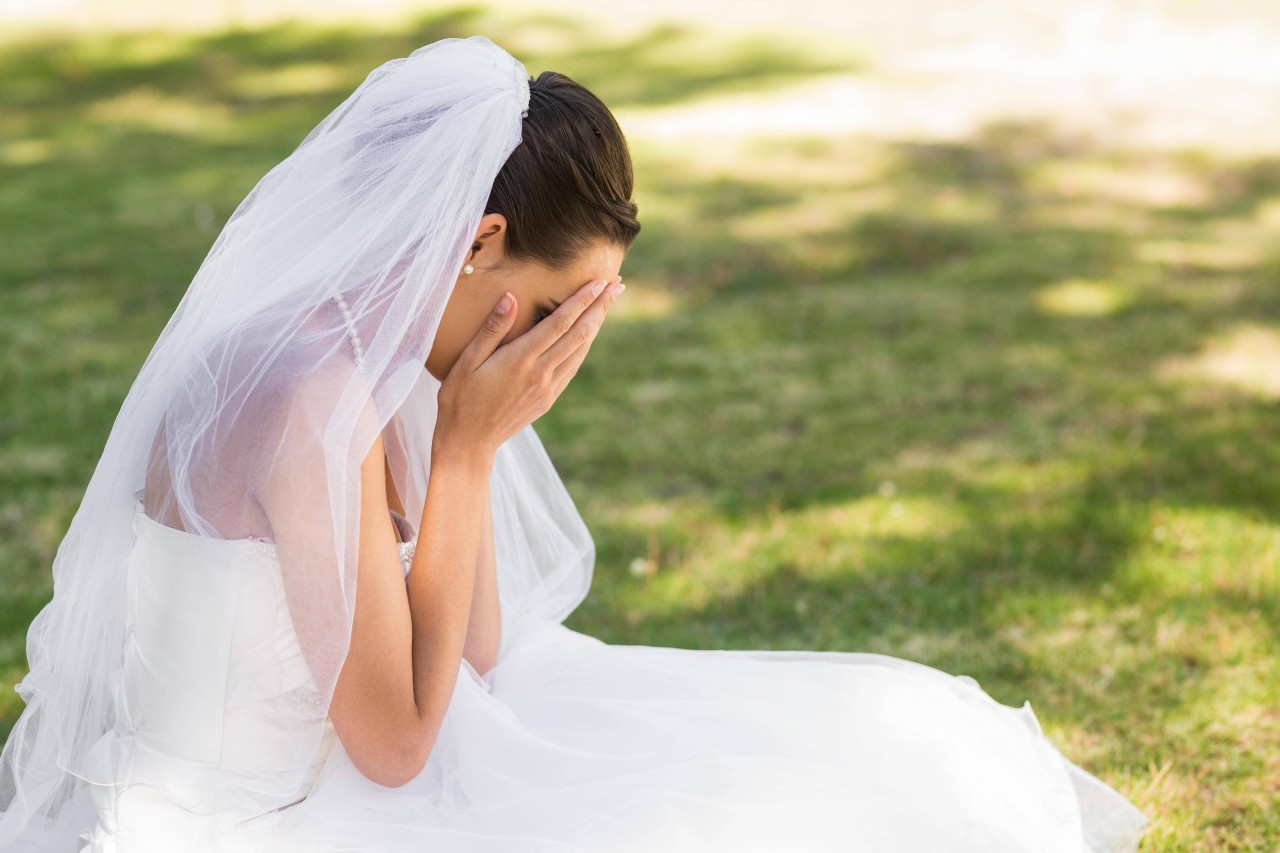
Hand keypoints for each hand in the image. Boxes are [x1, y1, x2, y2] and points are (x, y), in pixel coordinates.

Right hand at [434, 275, 624, 460]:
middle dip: (600, 307)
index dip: (582, 300)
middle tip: (617, 285)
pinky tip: (589, 335)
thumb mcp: (467, 361)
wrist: (468, 442)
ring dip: (596, 325)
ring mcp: (547, 388)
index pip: (560, 322)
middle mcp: (540, 373)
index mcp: (521, 360)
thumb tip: (511, 298)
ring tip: (608, 303)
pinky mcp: (548, 399)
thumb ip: (492, 329)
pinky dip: (584, 346)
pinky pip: (572, 367)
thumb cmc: (460, 398)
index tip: (599, 282)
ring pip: (580, 350)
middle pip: (579, 334)